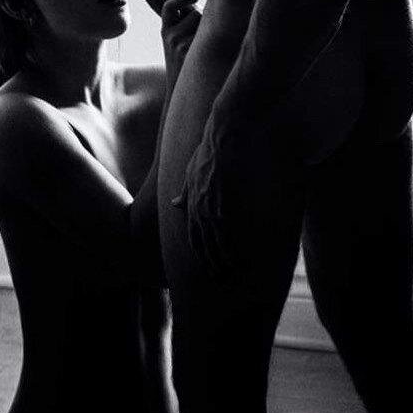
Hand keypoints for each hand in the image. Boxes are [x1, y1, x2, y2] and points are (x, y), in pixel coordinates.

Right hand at [160, 0, 200, 89]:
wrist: (179, 87)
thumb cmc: (184, 61)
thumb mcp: (176, 42)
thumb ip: (185, 24)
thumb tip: (202, 7)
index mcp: (166, 30)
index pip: (169, 7)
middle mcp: (169, 35)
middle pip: (194, 13)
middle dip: (204, 18)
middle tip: (205, 33)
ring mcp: (177, 44)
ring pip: (202, 24)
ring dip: (209, 30)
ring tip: (205, 46)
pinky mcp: (187, 52)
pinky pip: (207, 37)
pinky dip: (212, 42)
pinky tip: (207, 54)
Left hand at [172, 121, 244, 280]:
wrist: (223, 134)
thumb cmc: (209, 150)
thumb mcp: (189, 171)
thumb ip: (183, 191)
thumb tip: (174, 205)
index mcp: (190, 200)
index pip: (193, 235)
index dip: (199, 254)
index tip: (207, 269)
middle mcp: (197, 205)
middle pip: (202, 242)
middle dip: (209, 262)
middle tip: (218, 279)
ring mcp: (209, 202)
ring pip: (214, 239)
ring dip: (221, 259)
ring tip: (229, 273)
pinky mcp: (222, 198)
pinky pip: (226, 228)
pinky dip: (231, 244)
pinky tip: (238, 255)